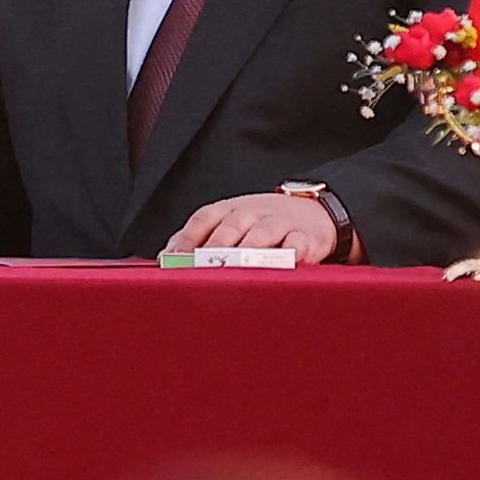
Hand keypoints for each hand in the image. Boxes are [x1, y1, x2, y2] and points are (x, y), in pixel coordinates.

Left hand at [166, 192, 339, 264]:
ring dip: (247, 252)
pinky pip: (298, 244)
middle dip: (214, 249)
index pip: (203, 218)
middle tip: (202, 270)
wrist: (314, 211)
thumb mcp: (231, 222)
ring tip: (236, 270)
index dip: (187, 238)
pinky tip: (282, 264)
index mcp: (230, 209)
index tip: (174, 260)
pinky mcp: (306, 236)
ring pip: (261, 235)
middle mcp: (252, 212)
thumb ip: (198, 237)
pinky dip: (291, 252)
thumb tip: (165, 257)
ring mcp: (280, 222)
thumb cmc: (262, 224)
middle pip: (230, 227)